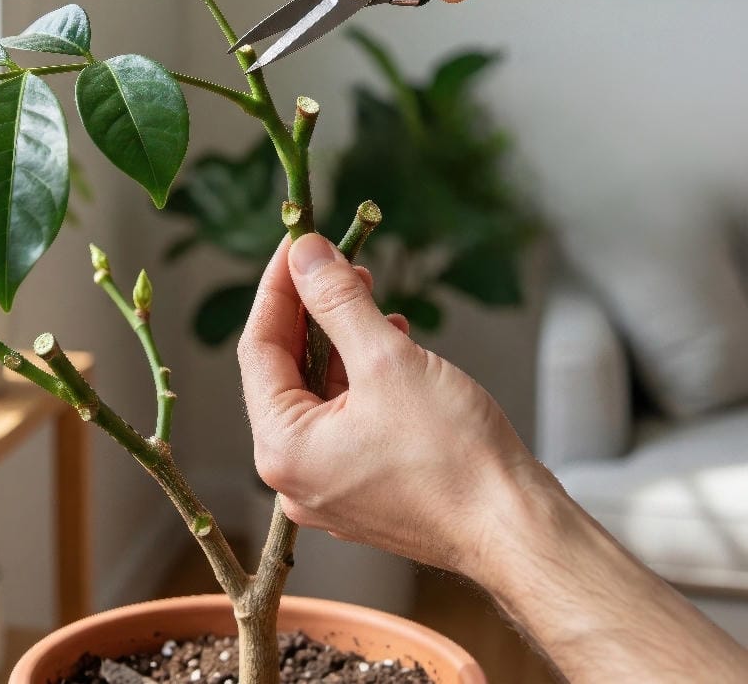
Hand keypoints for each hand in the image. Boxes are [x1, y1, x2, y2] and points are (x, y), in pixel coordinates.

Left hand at [237, 233, 539, 577]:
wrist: (517, 531)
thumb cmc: (455, 458)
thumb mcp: (386, 360)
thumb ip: (337, 301)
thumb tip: (305, 254)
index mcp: (282, 449)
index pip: (258, 348)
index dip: (277, 288)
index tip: (297, 243)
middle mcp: (293, 475)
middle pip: (285, 370)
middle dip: (311, 311)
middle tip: (337, 263)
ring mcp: (328, 486)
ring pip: (319, 392)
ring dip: (340, 340)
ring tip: (369, 296)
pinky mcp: (362, 489)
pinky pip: (345, 419)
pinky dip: (361, 377)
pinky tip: (391, 344)